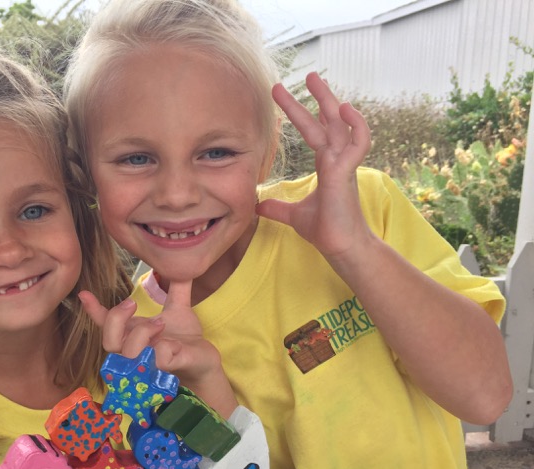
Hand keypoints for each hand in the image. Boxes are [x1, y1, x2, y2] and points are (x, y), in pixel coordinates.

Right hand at [80, 281, 236, 416]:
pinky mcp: (166, 370)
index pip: (107, 323)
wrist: (205, 361)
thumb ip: (176, 288)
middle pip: (108, 341)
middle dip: (116, 319)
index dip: (93, 310)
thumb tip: (179, 261)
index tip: (84, 293)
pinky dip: (165, 348)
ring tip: (161, 323)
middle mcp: (136, 350)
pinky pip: (157, 359)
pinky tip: (175, 344)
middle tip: (133, 302)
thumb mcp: (179, 309)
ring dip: (141, 334)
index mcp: (134, 333)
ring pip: (127, 352)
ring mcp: (148, 363)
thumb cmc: (185, 339)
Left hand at [256, 72, 372, 260]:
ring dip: (330, 101)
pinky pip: (358, 142)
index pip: (313, 132)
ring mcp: (344, 164)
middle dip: (316, 97)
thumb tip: (258, 204)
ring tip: (316, 81)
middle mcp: (336, 159)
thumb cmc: (324, 229)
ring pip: (340, 125)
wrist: (338, 247)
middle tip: (306, 74)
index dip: (300, 113)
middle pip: (327, 120)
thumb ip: (276, 207)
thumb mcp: (292, 214)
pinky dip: (356, 125)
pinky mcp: (347, 173)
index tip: (284, 97)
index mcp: (327, 165)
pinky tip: (346, 109)